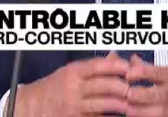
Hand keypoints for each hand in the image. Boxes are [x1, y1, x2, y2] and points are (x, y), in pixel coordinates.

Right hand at [12, 52, 129, 116]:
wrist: (32, 106)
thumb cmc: (54, 87)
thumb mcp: (70, 72)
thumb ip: (92, 66)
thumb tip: (115, 56)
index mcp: (73, 72)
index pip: (98, 66)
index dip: (116, 67)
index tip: (130, 68)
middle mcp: (74, 88)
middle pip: (105, 85)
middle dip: (123, 87)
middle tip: (135, 88)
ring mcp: (75, 106)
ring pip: (104, 104)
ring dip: (121, 104)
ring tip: (132, 104)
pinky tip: (120, 116)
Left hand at [125, 55, 167, 116]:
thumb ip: (154, 70)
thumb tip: (133, 60)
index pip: (150, 72)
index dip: (134, 73)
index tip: (125, 74)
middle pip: (142, 95)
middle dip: (128, 95)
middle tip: (120, 94)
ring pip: (144, 113)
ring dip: (132, 111)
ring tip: (126, 109)